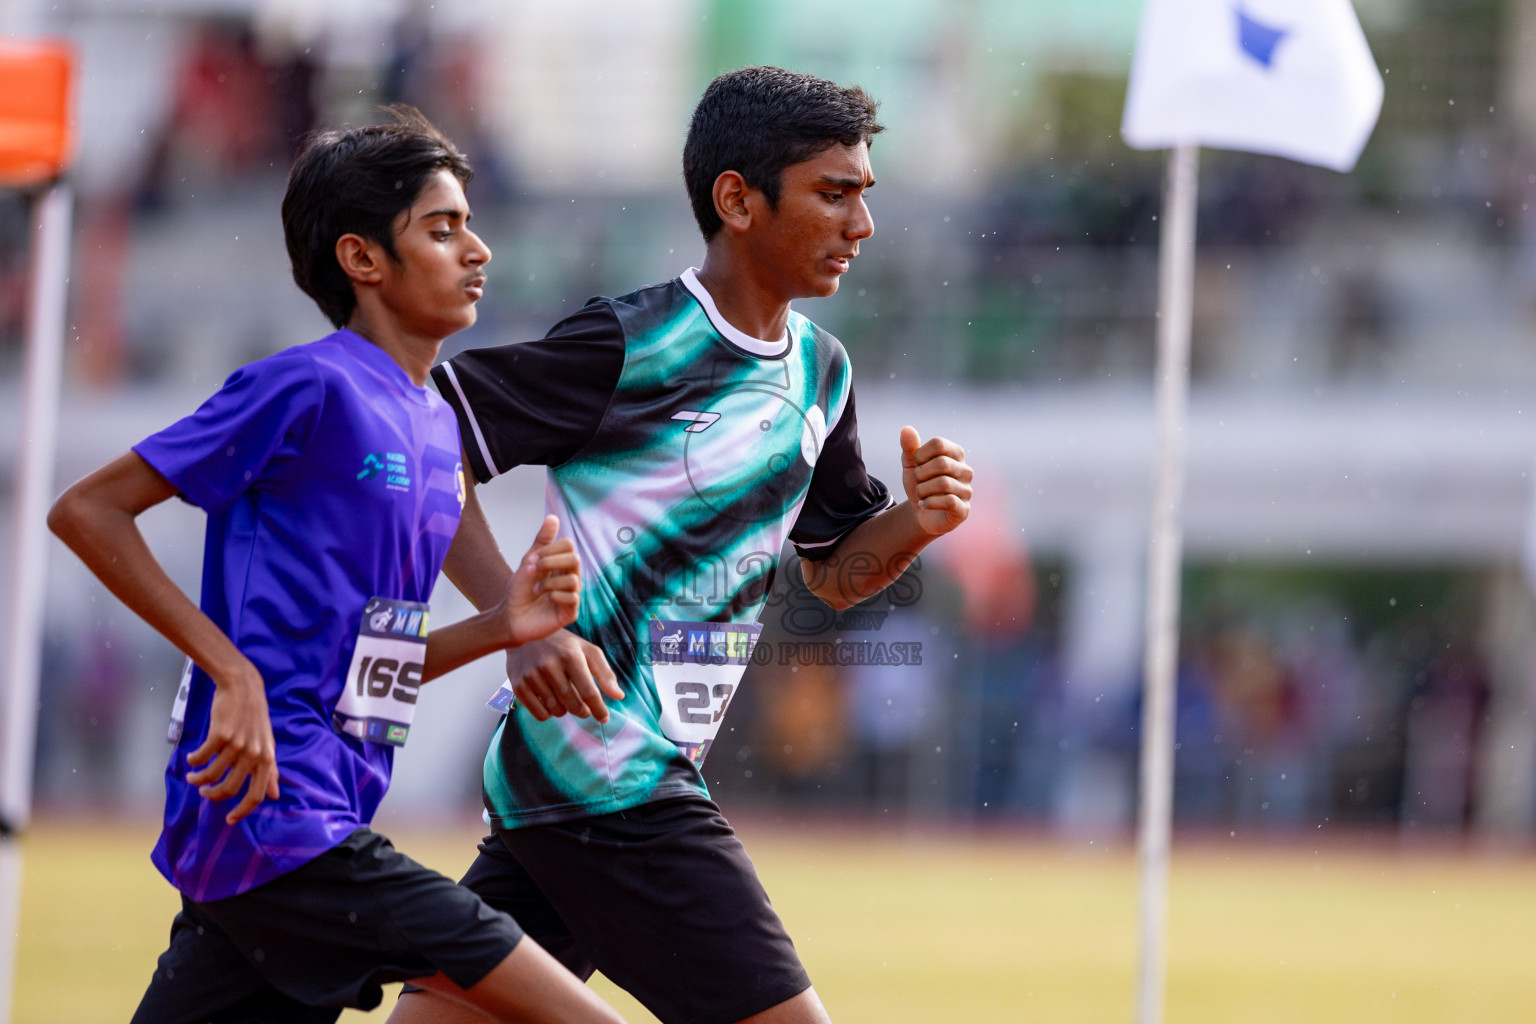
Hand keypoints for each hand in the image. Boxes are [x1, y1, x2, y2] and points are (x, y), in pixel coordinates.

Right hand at [185, 659, 279, 824]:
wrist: (243, 687)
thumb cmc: (254, 718)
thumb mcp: (267, 744)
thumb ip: (270, 770)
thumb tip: (275, 796)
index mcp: (267, 759)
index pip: (256, 794)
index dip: (242, 811)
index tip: (229, 820)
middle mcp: (254, 754)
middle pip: (230, 789)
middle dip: (213, 795)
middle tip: (203, 792)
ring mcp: (237, 744)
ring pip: (212, 774)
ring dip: (198, 778)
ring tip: (192, 775)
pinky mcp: (221, 735)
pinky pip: (202, 757)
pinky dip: (194, 762)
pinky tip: (191, 759)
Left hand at [503, 515, 582, 646]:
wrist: (511, 617)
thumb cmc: (520, 590)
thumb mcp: (529, 561)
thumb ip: (542, 541)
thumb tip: (553, 517)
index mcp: (562, 564)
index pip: (569, 546)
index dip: (550, 550)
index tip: (532, 559)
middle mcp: (571, 578)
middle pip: (575, 559)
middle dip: (550, 562)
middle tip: (532, 571)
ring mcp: (572, 595)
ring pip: (573, 580)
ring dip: (549, 582)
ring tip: (535, 589)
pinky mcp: (571, 612)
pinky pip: (572, 598)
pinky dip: (554, 595)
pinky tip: (544, 599)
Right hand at [505, 629, 623, 723]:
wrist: (527, 633)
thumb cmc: (563, 645)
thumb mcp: (588, 651)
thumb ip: (605, 673)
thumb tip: (619, 696)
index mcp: (570, 655)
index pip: (588, 691)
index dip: (599, 709)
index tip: (604, 718)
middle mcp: (549, 665)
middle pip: (573, 704)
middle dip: (583, 711)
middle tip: (584, 709)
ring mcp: (532, 675)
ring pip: (556, 711)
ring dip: (565, 710)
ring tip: (564, 698)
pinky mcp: (518, 685)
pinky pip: (540, 714)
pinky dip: (549, 714)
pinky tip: (550, 701)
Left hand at [900, 425, 972, 536]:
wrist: (922, 513)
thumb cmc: (921, 484)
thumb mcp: (911, 464)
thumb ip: (909, 447)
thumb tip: (906, 429)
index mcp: (956, 454)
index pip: (938, 443)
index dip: (920, 455)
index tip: (917, 465)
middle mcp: (966, 470)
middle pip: (941, 463)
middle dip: (921, 474)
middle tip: (918, 482)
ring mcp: (967, 490)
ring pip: (943, 483)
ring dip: (922, 490)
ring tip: (920, 494)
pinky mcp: (964, 509)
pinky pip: (949, 501)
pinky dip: (929, 503)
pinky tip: (923, 505)